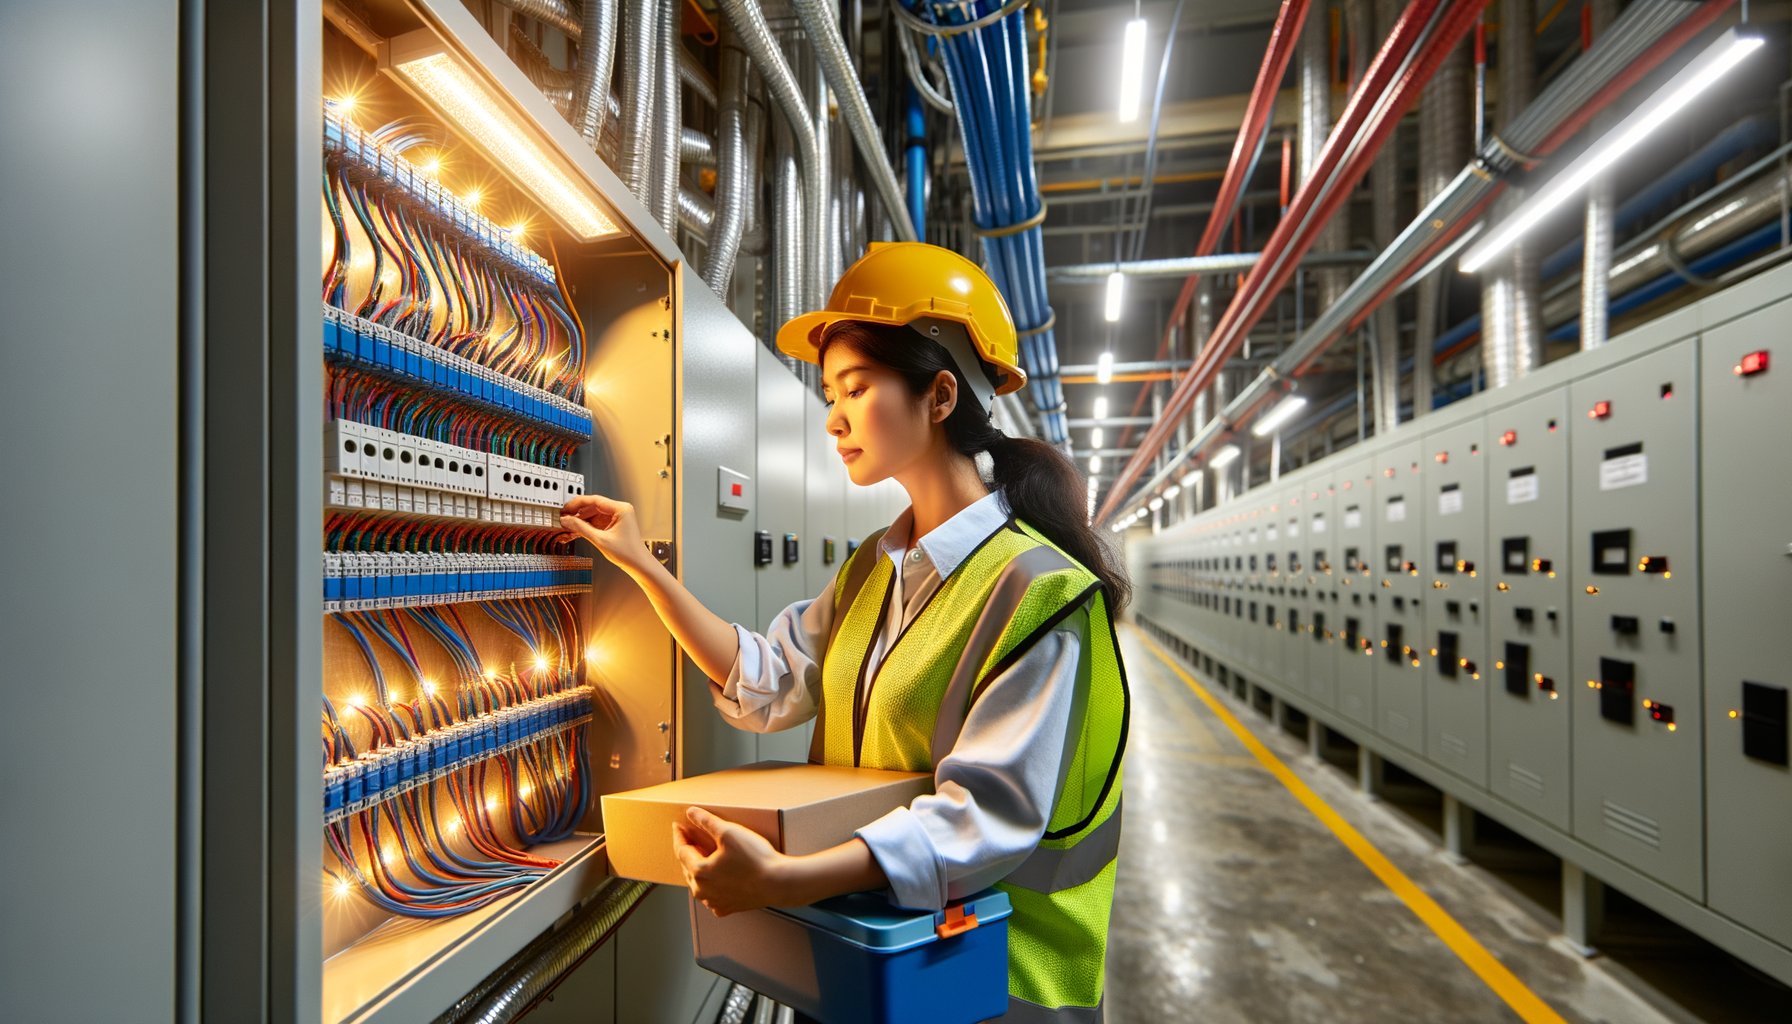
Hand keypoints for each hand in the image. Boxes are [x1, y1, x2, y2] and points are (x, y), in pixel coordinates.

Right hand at [559, 493, 647, 571]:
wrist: (637, 564)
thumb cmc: (628, 553)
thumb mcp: (600, 539)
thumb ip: (581, 528)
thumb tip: (568, 520)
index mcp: (621, 509)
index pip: (595, 500)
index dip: (577, 504)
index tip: (566, 508)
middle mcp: (620, 510)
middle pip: (593, 506)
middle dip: (578, 513)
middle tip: (564, 517)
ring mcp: (617, 517)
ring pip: (594, 514)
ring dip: (581, 520)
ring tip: (568, 525)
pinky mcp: (614, 525)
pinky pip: (597, 521)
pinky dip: (587, 525)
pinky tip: (577, 530)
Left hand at [673, 806, 787, 916]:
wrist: (778, 883)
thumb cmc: (755, 859)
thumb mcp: (729, 832)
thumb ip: (706, 821)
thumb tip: (691, 813)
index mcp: (699, 872)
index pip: (681, 850)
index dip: (679, 835)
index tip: (678, 826)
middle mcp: (702, 891)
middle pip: (688, 866)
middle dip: (688, 851)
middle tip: (690, 837)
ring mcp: (715, 902)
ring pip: (699, 882)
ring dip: (699, 868)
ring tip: (704, 854)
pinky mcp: (727, 907)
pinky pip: (713, 894)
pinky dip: (712, 884)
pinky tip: (719, 875)